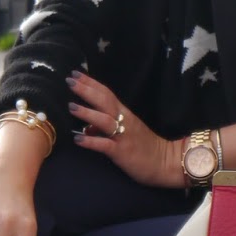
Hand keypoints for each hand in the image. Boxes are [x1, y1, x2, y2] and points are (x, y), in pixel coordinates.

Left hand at [67, 71, 180, 188]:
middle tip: (70, 80)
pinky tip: (77, 139)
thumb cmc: (145, 147)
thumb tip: (85, 129)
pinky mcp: (122, 152)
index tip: (76, 73)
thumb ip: (105, 129)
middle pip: (104, 101)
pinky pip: (105, 145)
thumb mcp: (125, 133)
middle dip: (86, 90)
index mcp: (125, 114)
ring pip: (104, 120)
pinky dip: (91, 141)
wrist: (166, 162)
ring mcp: (123, 136)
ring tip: (71, 106)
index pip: (107, 93)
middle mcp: (124, 121)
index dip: (91, 83)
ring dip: (87, 113)